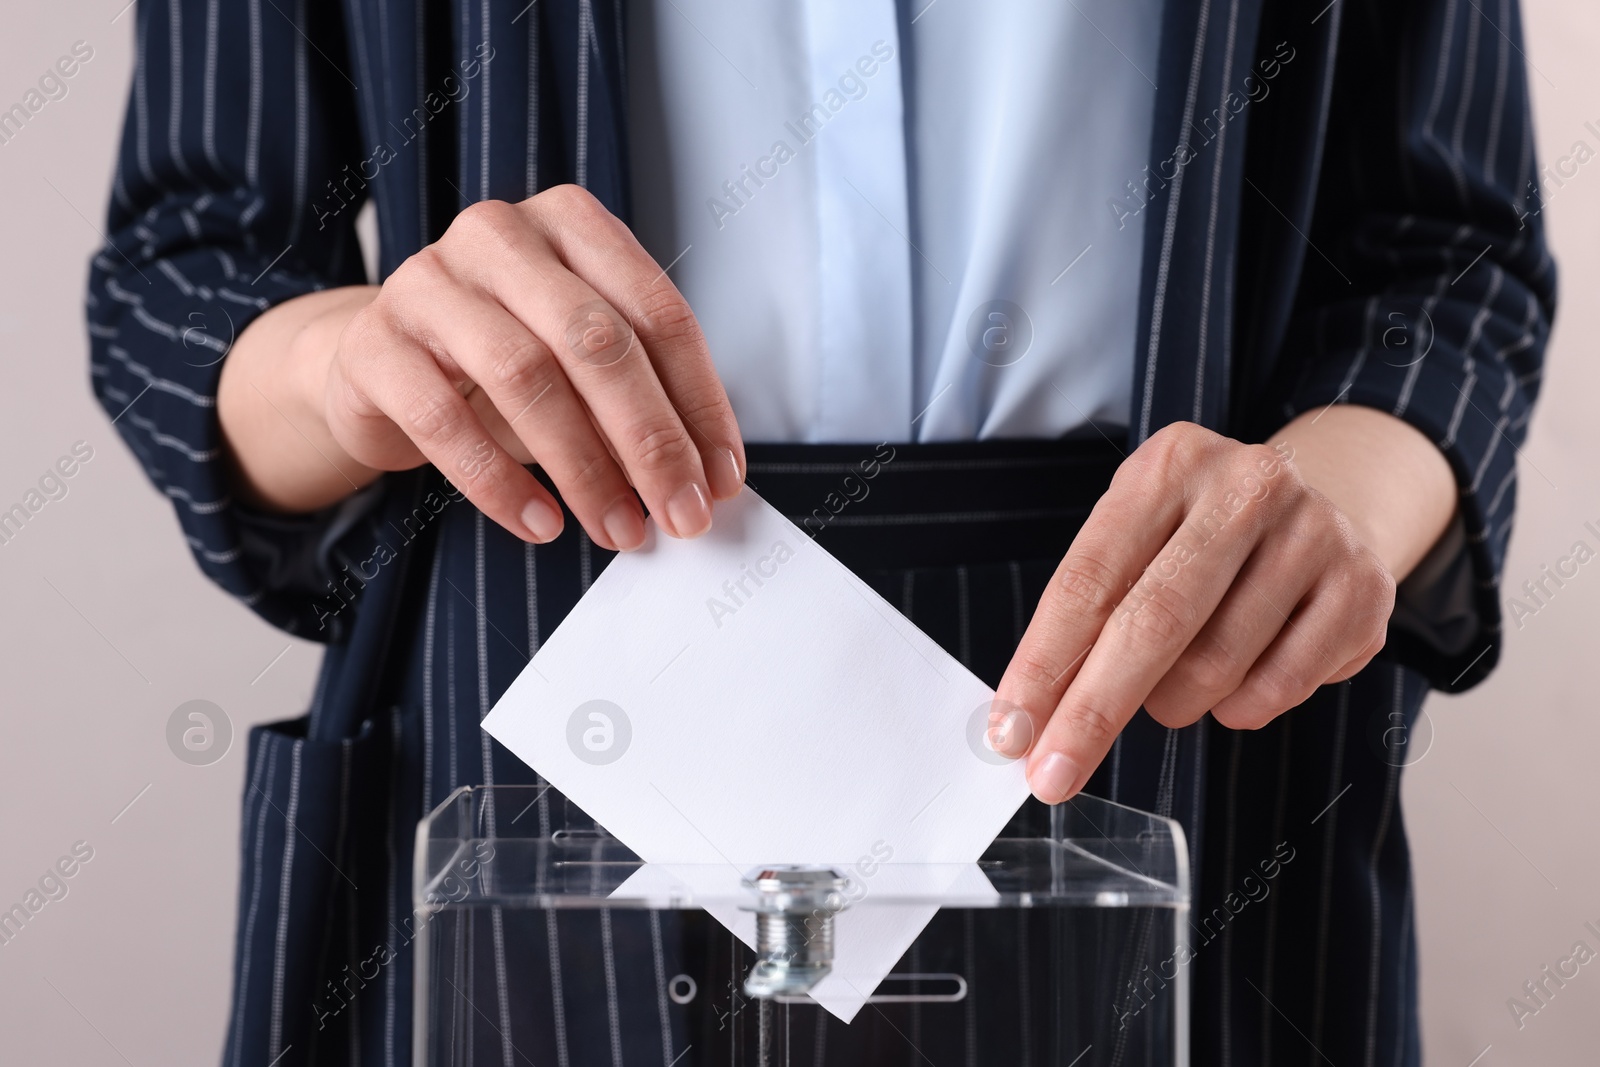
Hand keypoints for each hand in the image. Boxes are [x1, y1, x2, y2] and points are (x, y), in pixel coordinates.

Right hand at [220, 185, 743, 549]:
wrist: (380, 365)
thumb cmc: (502, 360)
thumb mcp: (581, 362)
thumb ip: (643, 397)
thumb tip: (706, 478)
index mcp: (570, 224)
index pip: (658, 313)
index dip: (699, 402)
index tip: (720, 479)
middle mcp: (499, 235)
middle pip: (596, 341)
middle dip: (650, 441)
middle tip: (680, 514)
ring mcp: (428, 282)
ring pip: (525, 376)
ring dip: (584, 469)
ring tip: (618, 529)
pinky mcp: (374, 344)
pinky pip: (445, 420)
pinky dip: (500, 483)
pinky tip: (542, 523)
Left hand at [991, 420, 1406, 803]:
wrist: (1324, 508)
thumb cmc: (1201, 538)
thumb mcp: (1139, 539)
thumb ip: (1089, 612)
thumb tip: (1030, 716)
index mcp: (1171, 464)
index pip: (1088, 579)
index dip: (1044, 663)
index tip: (1011, 731)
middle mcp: (1248, 486)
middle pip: (1152, 623)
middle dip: (1093, 712)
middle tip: (1054, 775)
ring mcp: (1315, 534)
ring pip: (1215, 667)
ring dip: (1172, 705)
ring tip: (1171, 690)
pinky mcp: (1363, 590)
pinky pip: (1277, 689)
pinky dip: (1238, 708)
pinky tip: (1235, 682)